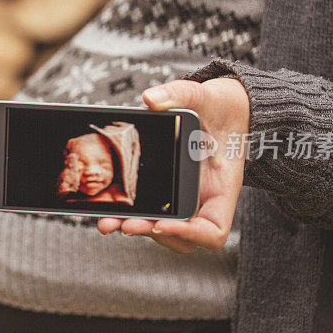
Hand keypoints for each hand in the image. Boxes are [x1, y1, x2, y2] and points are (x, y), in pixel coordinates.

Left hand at [97, 78, 249, 252]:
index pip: (214, 229)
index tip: (162, 223)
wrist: (223, 108)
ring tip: (109, 222)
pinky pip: (153, 213)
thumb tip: (151, 99)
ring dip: (138, 229)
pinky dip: (133, 215)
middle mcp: (205, 199)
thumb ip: (182, 94)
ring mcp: (187, 199)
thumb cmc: (222, 106)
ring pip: (164, 231)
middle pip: (182, 238)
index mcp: (222, 187)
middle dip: (151, 233)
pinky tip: (110, 209)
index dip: (189, 234)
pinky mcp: (169, 193)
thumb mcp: (206, 95)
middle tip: (124, 224)